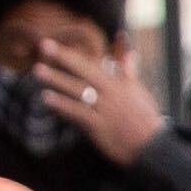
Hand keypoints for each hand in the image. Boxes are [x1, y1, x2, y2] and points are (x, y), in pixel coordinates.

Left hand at [34, 51, 168, 166]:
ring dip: (57, 80)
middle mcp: (111, 93)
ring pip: (78, 91)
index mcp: (119, 83)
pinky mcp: (99, 127)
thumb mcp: (138, 90)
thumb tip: (124, 43)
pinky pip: (78, 113)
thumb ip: (127, 67)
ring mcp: (104, 110)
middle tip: (43, 46)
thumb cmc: (145, 118)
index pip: (92, 64)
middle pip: (84, 71)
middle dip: (64, 57)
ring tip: (38, 71)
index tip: (52, 44)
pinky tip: (47, 99)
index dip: (71, 54)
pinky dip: (63, 106)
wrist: (153, 146)